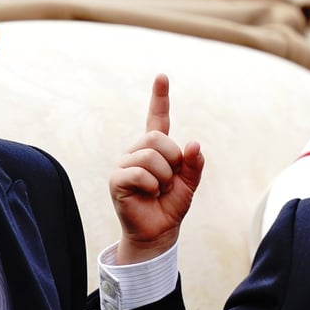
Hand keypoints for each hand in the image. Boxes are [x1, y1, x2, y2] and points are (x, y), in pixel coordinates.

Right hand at [110, 74, 203, 263]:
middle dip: (171, 159)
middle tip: (169, 180)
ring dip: (163, 176)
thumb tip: (194, 143)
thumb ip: (194, 164)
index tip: (162, 76)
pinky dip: (151, 185)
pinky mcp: (116, 180)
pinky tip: (149, 194)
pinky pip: (138, 172)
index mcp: (155, 149)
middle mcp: (136, 151)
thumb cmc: (171, 206)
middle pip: (155, 137)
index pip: (157, 118)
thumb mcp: (190, 183)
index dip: (159, 98)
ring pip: (149, 155)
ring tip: (159, 190)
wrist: (158, 233)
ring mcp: (124, 164)